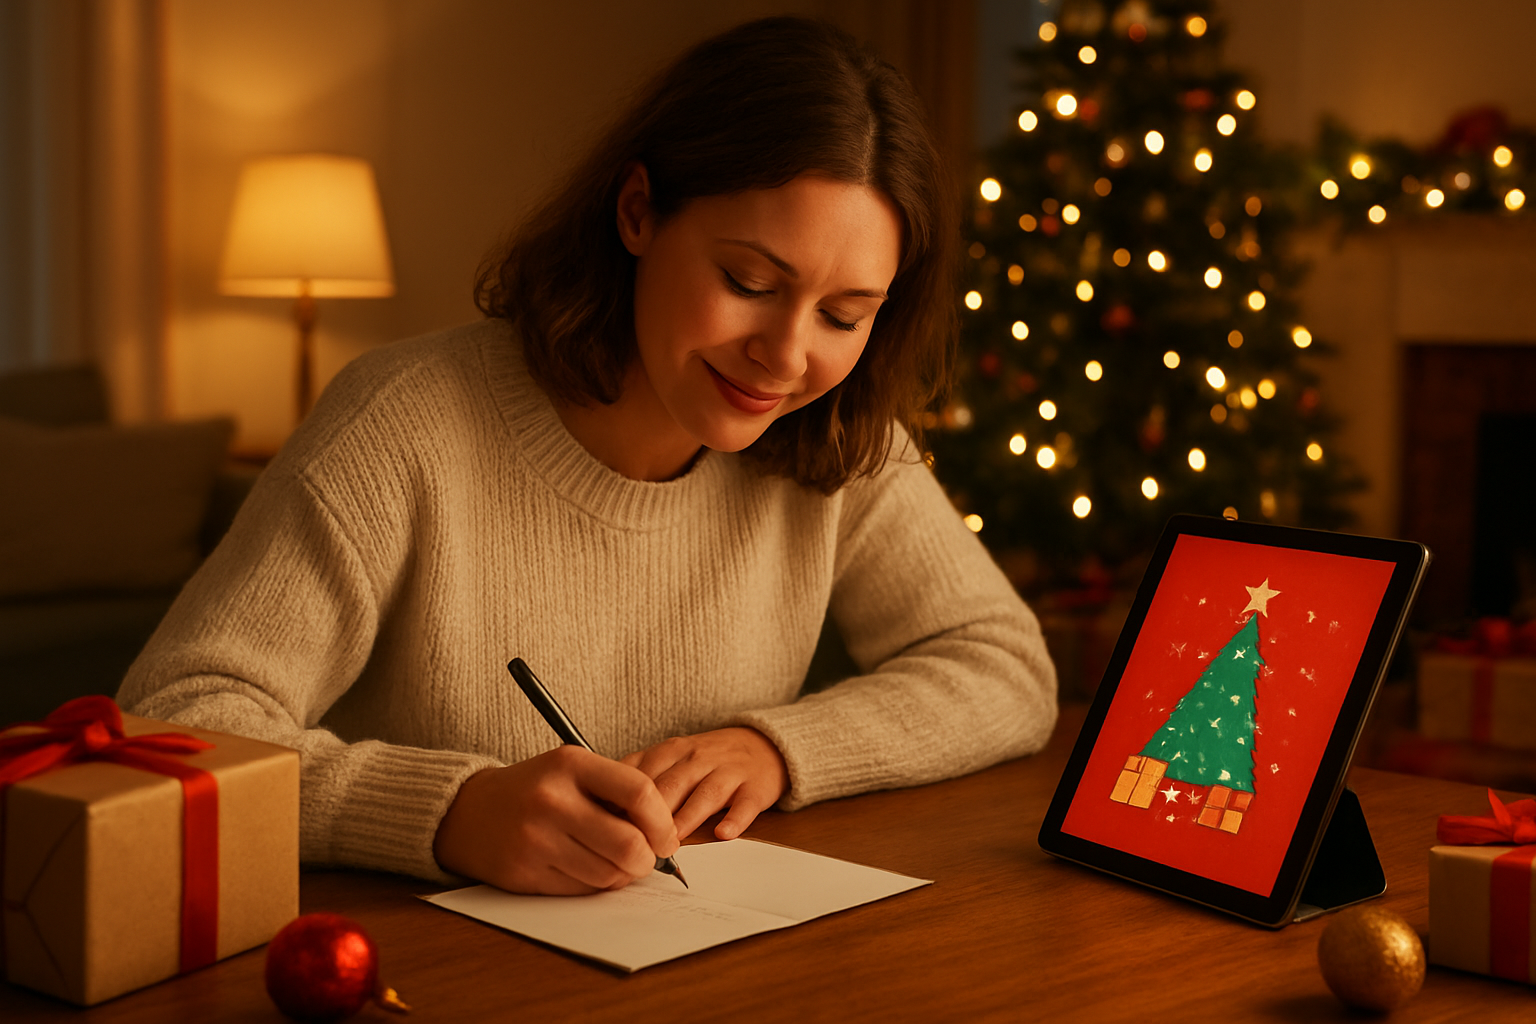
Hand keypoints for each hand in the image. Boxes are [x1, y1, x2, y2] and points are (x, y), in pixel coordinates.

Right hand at [433, 745, 678, 894]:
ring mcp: (536, 839)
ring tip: (613, 860)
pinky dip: (594, 885)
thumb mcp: (572, 770)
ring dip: (621, 875)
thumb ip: (616, 792)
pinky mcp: (525, 873)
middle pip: (629, 844)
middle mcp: (552, 800)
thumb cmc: (535, 790)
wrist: (468, 812)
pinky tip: (586, 868)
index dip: (663, 822)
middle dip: (647, 859)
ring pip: (608, 874)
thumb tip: (665, 834)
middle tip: (646, 857)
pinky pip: (582, 891)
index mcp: (570, 764)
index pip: (639, 793)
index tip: (666, 837)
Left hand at [621, 727, 788, 840]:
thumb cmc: (706, 761)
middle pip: (669, 786)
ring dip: (686, 819)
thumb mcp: (671, 759)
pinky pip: (745, 804)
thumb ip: (640, 779)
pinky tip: (723, 833)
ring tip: (671, 845)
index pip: (642, 773)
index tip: (608, 828)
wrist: (762, 746)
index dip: (624, 802)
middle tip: (636, 847)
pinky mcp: (755, 787)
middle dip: (651, 817)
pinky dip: (735, 819)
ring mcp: (728, 772)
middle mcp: (698, 758)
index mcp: (672, 751)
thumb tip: (600, 809)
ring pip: (704, 794)